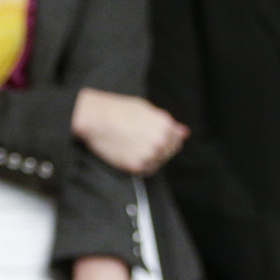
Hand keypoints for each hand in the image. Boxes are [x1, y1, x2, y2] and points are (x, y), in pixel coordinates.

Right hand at [71, 88, 188, 175]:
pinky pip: (145, 171)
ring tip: (132, 146)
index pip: (177, 140)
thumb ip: (166, 122)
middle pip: (168, 153)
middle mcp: (161, 141)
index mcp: (165, 125)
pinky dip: (140, 165)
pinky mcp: (136, 166)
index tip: (156, 139)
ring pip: (157, 163)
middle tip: (139, 142)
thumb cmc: (117, 110)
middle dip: (158, 149)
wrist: (96, 118)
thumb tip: (183, 132)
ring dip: (149, 158)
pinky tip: (129, 154)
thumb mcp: (146, 109)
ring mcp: (150, 155)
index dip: (167, 140)